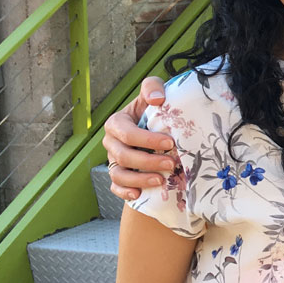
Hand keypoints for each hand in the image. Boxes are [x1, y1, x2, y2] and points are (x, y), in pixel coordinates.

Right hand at [102, 76, 176, 199]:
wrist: (157, 129)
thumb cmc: (155, 110)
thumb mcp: (154, 94)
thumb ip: (153, 87)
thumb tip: (157, 99)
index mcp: (117, 122)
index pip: (126, 133)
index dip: (147, 140)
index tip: (170, 143)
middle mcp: (112, 142)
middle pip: (123, 155)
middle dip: (147, 161)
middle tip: (171, 164)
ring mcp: (113, 160)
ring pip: (119, 174)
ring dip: (139, 179)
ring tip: (161, 181)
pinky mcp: (117, 176)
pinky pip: (115, 187)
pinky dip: (125, 192)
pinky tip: (139, 194)